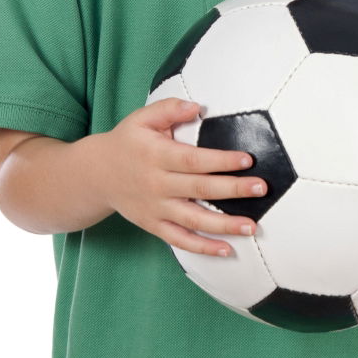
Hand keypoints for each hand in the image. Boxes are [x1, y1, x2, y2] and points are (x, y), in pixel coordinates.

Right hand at [98, 97, 266, 256]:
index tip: (247, 159)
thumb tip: (196, 107)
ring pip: (193, 220)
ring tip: (252, 226)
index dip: (221, 160)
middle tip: (261, 188)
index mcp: (157, 155)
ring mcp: (156, 209)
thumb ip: (169, 109)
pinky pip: (180, 240)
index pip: (194, 160)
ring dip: (224, 225)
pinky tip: (227, 250)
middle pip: (199, 189)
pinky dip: (203, 248)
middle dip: (233, 190)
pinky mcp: (154, 226)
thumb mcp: (142, 118)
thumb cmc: (127, 141)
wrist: (96, 174)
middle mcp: (157, 184)